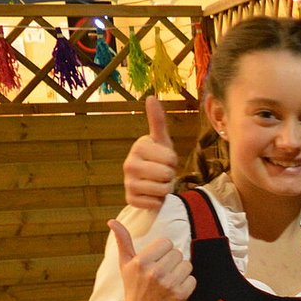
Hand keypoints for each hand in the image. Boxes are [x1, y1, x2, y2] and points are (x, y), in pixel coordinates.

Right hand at [112, 218, 193, 300]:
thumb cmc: (133, 286)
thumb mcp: (125, 264)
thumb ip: (123, 241)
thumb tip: (112, 221)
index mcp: (141, 262)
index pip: (166, 243)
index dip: (163, 252)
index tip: (156, 261)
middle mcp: (154, 272)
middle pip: (178, 253)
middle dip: (172, 262)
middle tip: (162, 273)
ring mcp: (168, 284)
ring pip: (187, 265)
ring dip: (180, 272)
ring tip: (169, 281)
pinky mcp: (180, 295)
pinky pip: (192, 279)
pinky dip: (186, 284)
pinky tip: (174, 290)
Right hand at [125, 95, 178, 210]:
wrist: (149, 181)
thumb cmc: (158, 158)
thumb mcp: (161, 140)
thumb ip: (157, 121)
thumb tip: (151, 97)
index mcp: (138, 147)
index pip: (171, 159)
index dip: (173, 161)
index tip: (165, 160)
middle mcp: (129, 164)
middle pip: (167, 174)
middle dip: (170, 176)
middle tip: (162, 173)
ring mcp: (127, 183)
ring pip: (162, 190)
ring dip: (165, 189)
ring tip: (158, 183)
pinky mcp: (130, 199)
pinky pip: (155, 203)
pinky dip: (158, 201)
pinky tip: (151, 195)